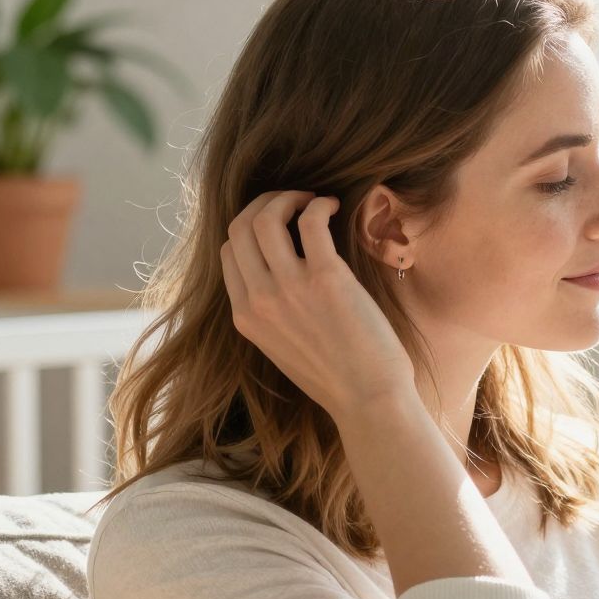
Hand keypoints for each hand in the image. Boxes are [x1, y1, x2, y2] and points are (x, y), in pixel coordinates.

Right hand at [218, 190, 415, 420]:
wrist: (369, 400)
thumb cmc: (338, 376)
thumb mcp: (284, 346)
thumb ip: (271, 312)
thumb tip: (279, 272)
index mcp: (244, 316)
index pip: (228, 252)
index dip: (250, 226)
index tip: (277, 221)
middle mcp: (259, 300)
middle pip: (240, 227)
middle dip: (265, 203)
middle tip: (294, 201)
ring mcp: (289, 289)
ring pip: (266, 218)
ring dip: (288, 198)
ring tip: (312, 200)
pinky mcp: (327, 279)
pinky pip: (310, 223)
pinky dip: (318, 206)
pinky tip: (331, 207)